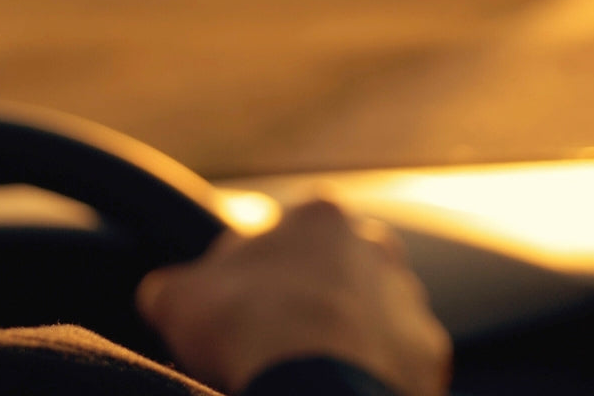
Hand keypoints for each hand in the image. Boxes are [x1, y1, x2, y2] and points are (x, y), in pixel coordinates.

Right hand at [136, 199, 450, 395]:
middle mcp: (376, 246)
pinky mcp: (429, 355)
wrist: (315, 388)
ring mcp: (410, 300)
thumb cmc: (244, 325)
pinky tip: (331, 393)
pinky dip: (366, 378)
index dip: (254, 271)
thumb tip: (164, 295)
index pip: (284, 232)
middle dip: (306, 302)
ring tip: (301, 375)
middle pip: (333, 273)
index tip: (236, 305)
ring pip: (368, 317)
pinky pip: (392, 365)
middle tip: (268, 342)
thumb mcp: (177, 297)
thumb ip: (173, 287)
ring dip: (342, 339)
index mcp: (319, 216)